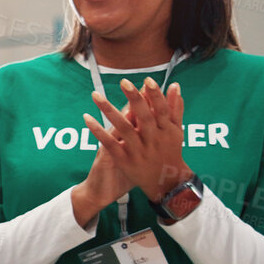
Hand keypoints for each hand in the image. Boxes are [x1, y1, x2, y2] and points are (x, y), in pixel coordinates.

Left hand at [86, 79, 191, 200]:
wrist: (165, 182)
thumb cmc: (171, 151)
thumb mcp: (176, 131)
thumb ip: (175, 108)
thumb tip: (175, 85)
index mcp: (166, 131)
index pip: (162, 109)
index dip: (156, 95)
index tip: (147, 80)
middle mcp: (153, 140)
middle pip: (144, 117)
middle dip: (135, 99)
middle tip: (124, 82)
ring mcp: (138, 150)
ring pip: (123, 128)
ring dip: (109, 110)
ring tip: (96, 95)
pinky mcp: (124, 160)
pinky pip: (109, 143)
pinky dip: (98, 131)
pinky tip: (87, 118)